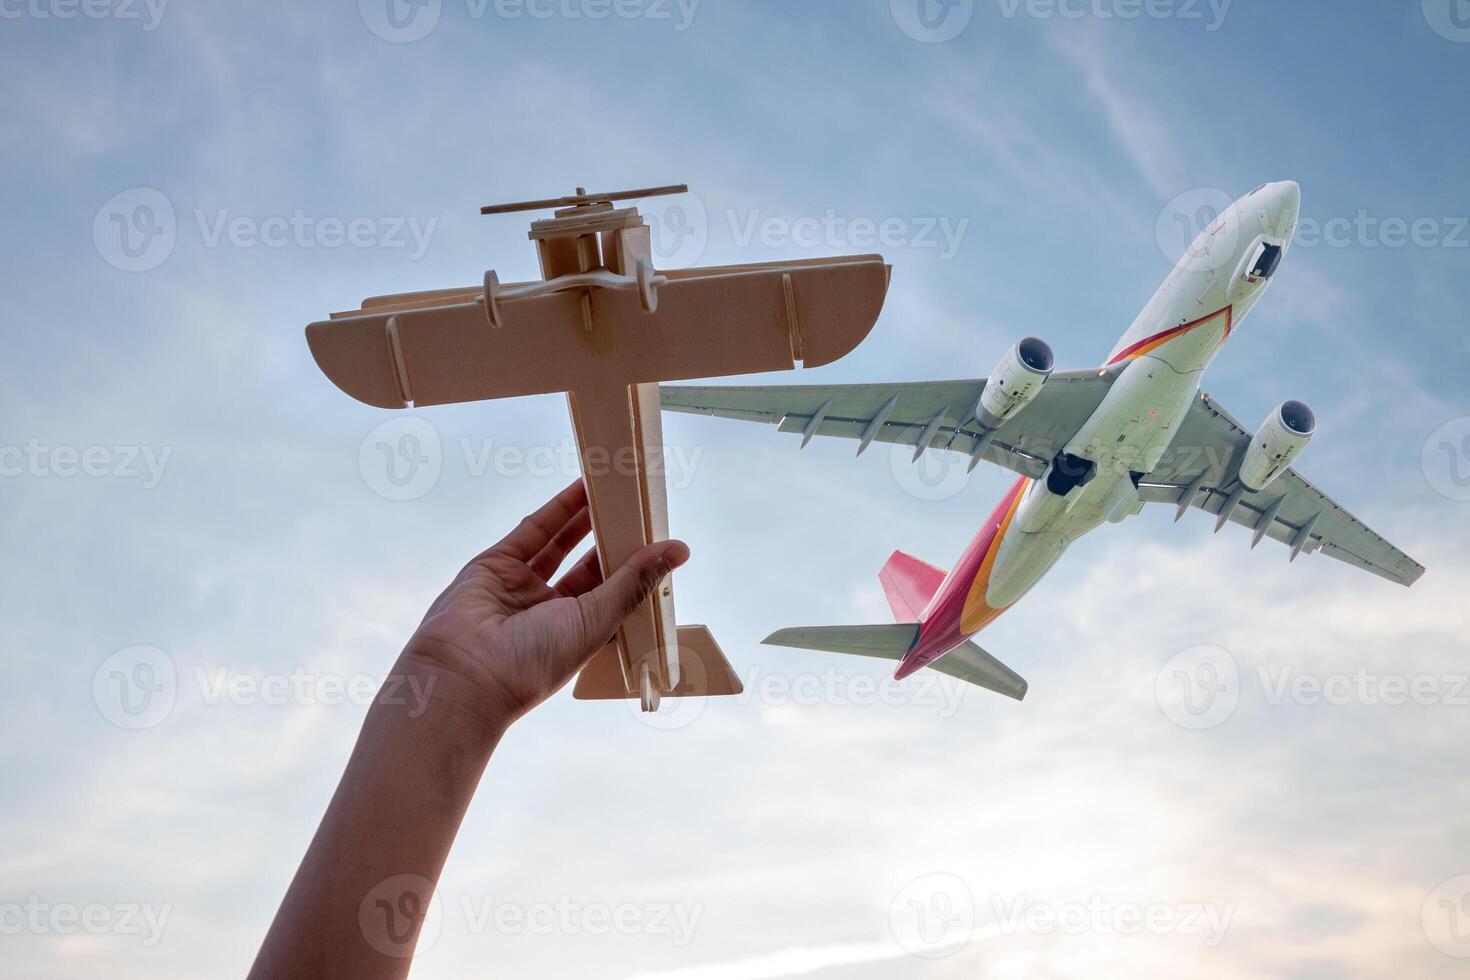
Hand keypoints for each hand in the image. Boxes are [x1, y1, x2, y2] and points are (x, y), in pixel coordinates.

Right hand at [401, 479, 689, 727]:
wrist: (464, 674)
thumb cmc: (534, 663)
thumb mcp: (596, 620)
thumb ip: (633, 581)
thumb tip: (678, 550)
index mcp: (578, 634)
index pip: (613, 594)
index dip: (634, 567)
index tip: (659, 539)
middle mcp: (550, 611)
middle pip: (588, 565)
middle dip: (612, 537)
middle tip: (638, 507)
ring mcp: (521, 587)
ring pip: (560, 543)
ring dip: (587, 516)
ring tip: (615, 489)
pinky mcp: (495, 565)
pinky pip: (531, 533)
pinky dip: (558, 510)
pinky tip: (582, 488)